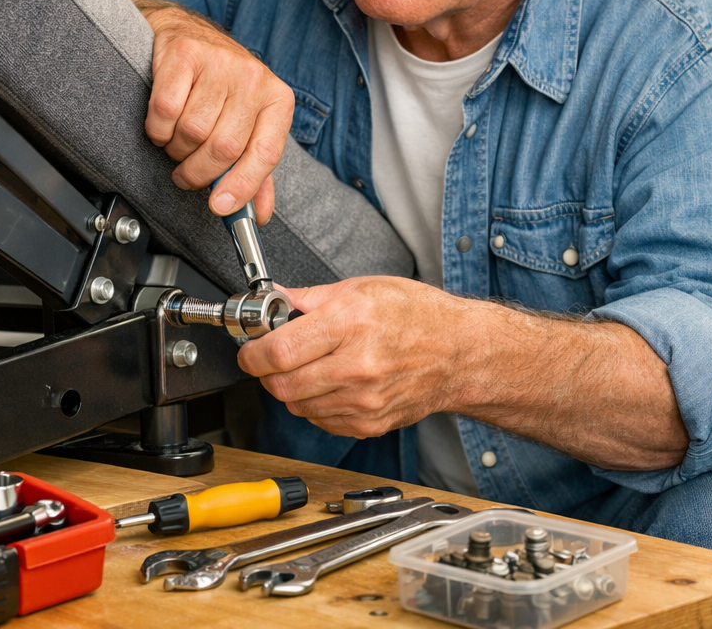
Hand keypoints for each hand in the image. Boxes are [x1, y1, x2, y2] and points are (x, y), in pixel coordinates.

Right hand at [134, 0, 293, 219]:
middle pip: (224, 147)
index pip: (265, 153)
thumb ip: (255, 171)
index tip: (219, 207)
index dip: (242, 186)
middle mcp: (253, 78)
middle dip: (197, 173)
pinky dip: (157, 128)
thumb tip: (257, 215)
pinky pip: (165, 110)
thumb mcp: (248, 125)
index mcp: (277, 100)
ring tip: (176, 141)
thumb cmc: (220, 87)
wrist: (188, 34)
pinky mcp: (185, 54)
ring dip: (175, 149)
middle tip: (186, 174)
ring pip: (192, 132)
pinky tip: (161, 123)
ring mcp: (220, 62)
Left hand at [239, 277, 473, 436]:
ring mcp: (364, 400)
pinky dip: (315, 404)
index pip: (280, 351)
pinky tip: (331, 382)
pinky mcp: (369, 423)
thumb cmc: (418, 315)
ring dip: (291, 388)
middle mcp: (357, 365)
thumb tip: (274, 301)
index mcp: (351, 323)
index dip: (254, 353)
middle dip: (267, 372)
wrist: (460, 353)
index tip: (251, 348)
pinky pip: (320, 420)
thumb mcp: (363, 288)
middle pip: (282, 385)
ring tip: (309, 365)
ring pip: (297, 406)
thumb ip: (310, 298)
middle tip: (272, 357)